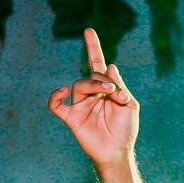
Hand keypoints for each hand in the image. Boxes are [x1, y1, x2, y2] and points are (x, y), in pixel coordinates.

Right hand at [47, 28, 138, 168]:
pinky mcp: (71, 117)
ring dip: (92, 86)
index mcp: (105, 89)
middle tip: (115, 93)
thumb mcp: (129, 105)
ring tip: (107, 94)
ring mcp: (79, 105)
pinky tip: (62, 90)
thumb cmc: (126, 129)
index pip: (97, 64)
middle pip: (90, 76)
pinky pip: (55, 104)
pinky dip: (54, 96)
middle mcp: (91, 94)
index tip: (89, 30)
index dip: (93, 48)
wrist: (118, 152)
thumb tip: (110, 65)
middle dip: (103, 81)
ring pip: (78, 86)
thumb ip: (120, 86)